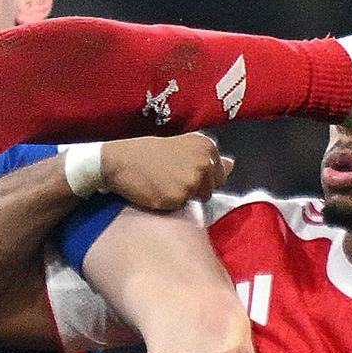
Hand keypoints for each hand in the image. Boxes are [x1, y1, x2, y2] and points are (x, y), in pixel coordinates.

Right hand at [99, 134, 229, 213]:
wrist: (119, 161)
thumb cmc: (147, 152)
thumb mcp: (181, 146)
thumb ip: (207, 157)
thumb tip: (232, 164)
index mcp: (205, 145)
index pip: (220, 172)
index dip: (201, 176)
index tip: (182, 170)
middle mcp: (204, 162)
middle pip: (210, 187)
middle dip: (195, 187)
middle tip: (170, 178)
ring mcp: (192, 181)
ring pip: (198, 198)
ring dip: (184, 196)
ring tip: (164, 184)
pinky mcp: (179, 198)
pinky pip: (182, 207)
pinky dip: (171, 203)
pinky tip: (157, 192)